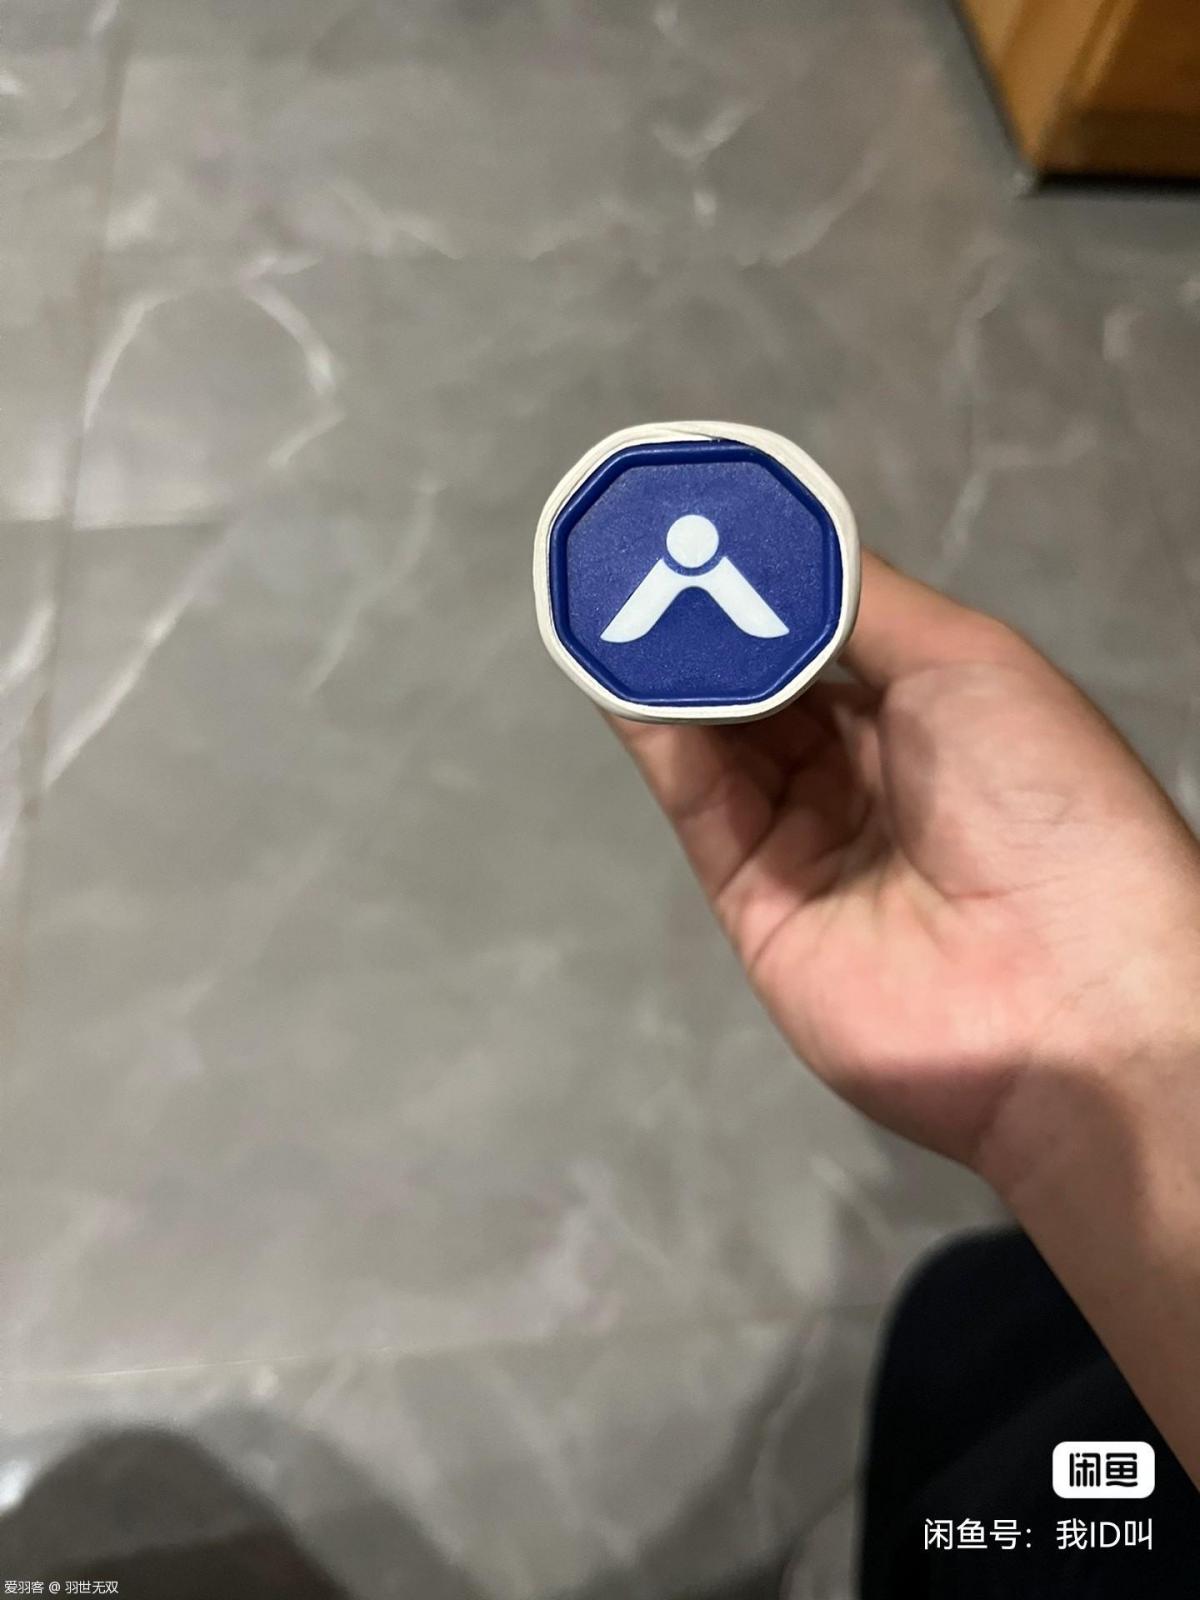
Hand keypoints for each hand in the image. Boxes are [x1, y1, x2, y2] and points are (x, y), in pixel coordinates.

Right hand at [612, 553, 1199, 1174]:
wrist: (1066, 991)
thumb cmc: (1047, 801)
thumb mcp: (969, 664)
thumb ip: (859, 605)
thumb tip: (778, 546)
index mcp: (936, 714)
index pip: (827, 633)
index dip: (767, 578)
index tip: (702, 519)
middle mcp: (868, 774)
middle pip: (765, 683)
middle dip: (707, 617)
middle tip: (640, 548)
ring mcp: (808, 838)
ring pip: (720, 737)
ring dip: (673, 667)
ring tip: (616, 591)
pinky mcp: (755, 898)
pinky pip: (700, 800)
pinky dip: (660, 734)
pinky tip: (625, 670)